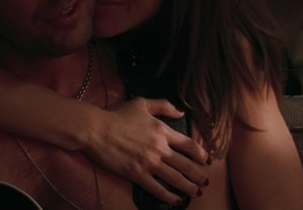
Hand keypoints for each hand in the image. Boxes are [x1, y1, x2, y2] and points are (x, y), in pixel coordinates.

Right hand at [83, 97, 209, 204]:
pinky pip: (156, 188)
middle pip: (186, 164)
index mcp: (162, 130)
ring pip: (175, 178)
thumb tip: (181, 112)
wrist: (96, 129)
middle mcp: (159, 148)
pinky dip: (168, 196)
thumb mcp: (142, 103)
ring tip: (196, 192)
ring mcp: (148, 162)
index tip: (206, 160)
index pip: (189, 144)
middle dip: (198, 175)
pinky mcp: (136, 174)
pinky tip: (175, 200)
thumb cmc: (117, 115)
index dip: (201, 153)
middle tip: (205, 181)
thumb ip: (164, 106)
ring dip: (188, 187)